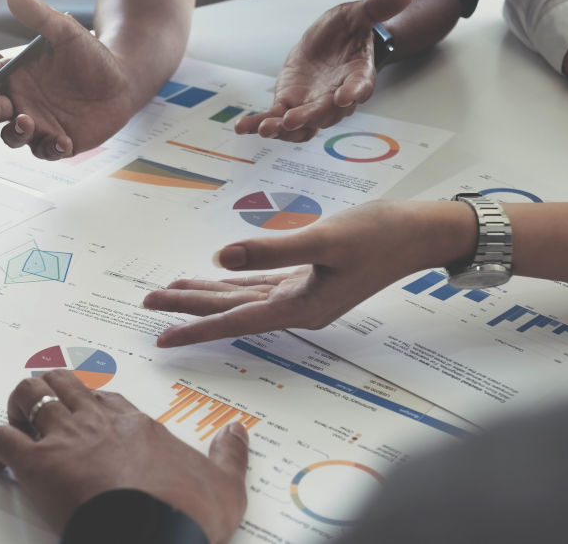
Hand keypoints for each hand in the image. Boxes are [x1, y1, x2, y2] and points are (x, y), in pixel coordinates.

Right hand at [0, 0, 142, 159]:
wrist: (121, 81)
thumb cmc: (91, 55)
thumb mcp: (65, 32)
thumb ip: (39, 16)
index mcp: (16, 75)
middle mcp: (21, 101)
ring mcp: (38, 124)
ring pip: (13, 136)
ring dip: (15, 132)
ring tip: (27, 121)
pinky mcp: (57, 141)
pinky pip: (45, 151)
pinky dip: (50, 149)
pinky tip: (61, 141)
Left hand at [0, 371, 248, 542]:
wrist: (158, 536)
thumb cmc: (189, 514)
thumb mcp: (226, 485)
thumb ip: (231, 455)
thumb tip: (239, 432)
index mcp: (136, 425)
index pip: (105, 396)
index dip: (90, 402)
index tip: (85, 413)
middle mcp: (98, 422)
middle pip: (63, 383)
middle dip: (47, 392)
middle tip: (41, 412)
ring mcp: (66, 439)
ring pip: (29, 396)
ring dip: (18, 406)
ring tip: (17, 423)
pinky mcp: (38, 465)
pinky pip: (1, 439)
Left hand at [144, 201, 474, 346]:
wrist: (419, 232)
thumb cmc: (379, 234)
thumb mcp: (324, 239)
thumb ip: (271, 249)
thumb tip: (220, 255)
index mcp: (300, 308)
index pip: (235, 322)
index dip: (196, 327)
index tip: (162, 335)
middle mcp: (297, 308)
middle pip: (231, 310)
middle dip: (190, 306)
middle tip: (149, 300)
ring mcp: (304, 295)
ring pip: (242, 297)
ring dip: (207, 293)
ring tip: (171, 290)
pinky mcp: (309, 279)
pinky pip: (261, 285)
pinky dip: (235, 281)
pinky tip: (216, 277)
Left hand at [236, 0, 412, 141]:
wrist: (328, 45)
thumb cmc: (346, 31)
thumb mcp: (357, 14)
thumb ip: (376, 7)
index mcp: (359, 76)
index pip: (361, 86)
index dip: (355, 92)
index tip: (347, 96)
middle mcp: (336, 98)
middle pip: (326, 112)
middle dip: (309, 117)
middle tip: (292, 119)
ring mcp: (312, 106)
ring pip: (301, 125)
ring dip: (283, 129)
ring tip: (265, 129)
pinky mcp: (289, 106)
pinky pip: (276, 119)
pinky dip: (260, 124)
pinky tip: (243, 127)